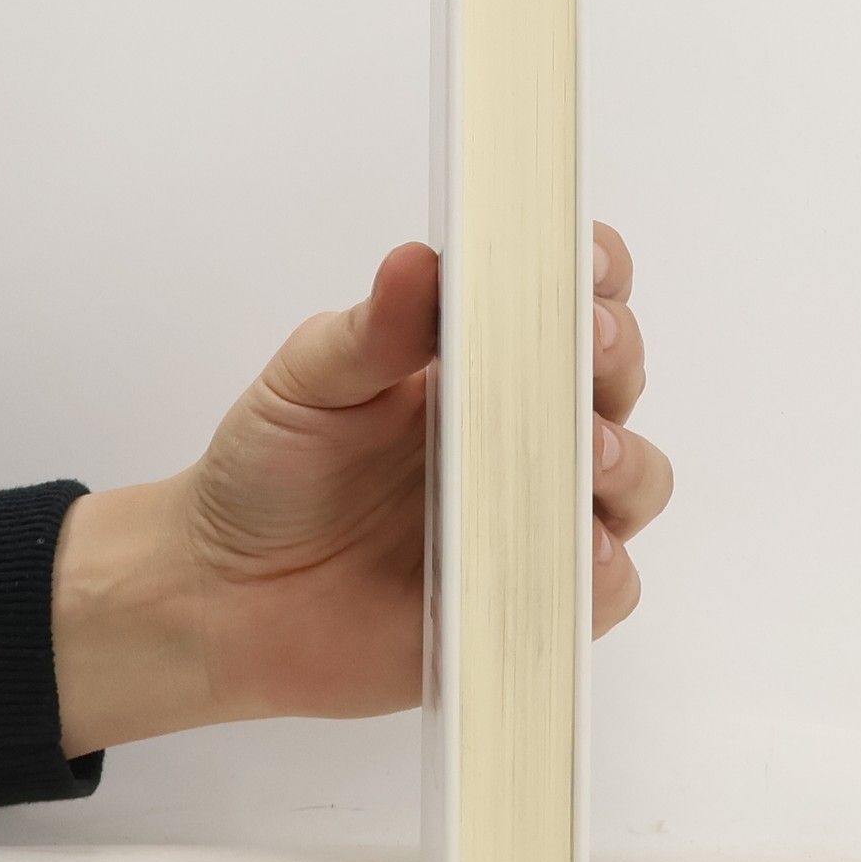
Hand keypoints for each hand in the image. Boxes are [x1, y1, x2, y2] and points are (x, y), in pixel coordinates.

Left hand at [50, 224, 670, 755]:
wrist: (226, 597)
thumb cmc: (267, 477)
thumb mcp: (305, 386)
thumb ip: (368, 332)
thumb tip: (418, 262)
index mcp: (480, 360)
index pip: (569, 299)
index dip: (591, 272)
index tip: (581, 261)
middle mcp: (525, 432)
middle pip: (615, 379)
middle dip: (615, 355)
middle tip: (587, 346)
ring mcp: (536, 517)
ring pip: (634, 479)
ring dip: (625, 461)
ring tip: (584, 455)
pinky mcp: (530, 600)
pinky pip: (604, 587)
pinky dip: (604, 570)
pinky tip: (575, 553)